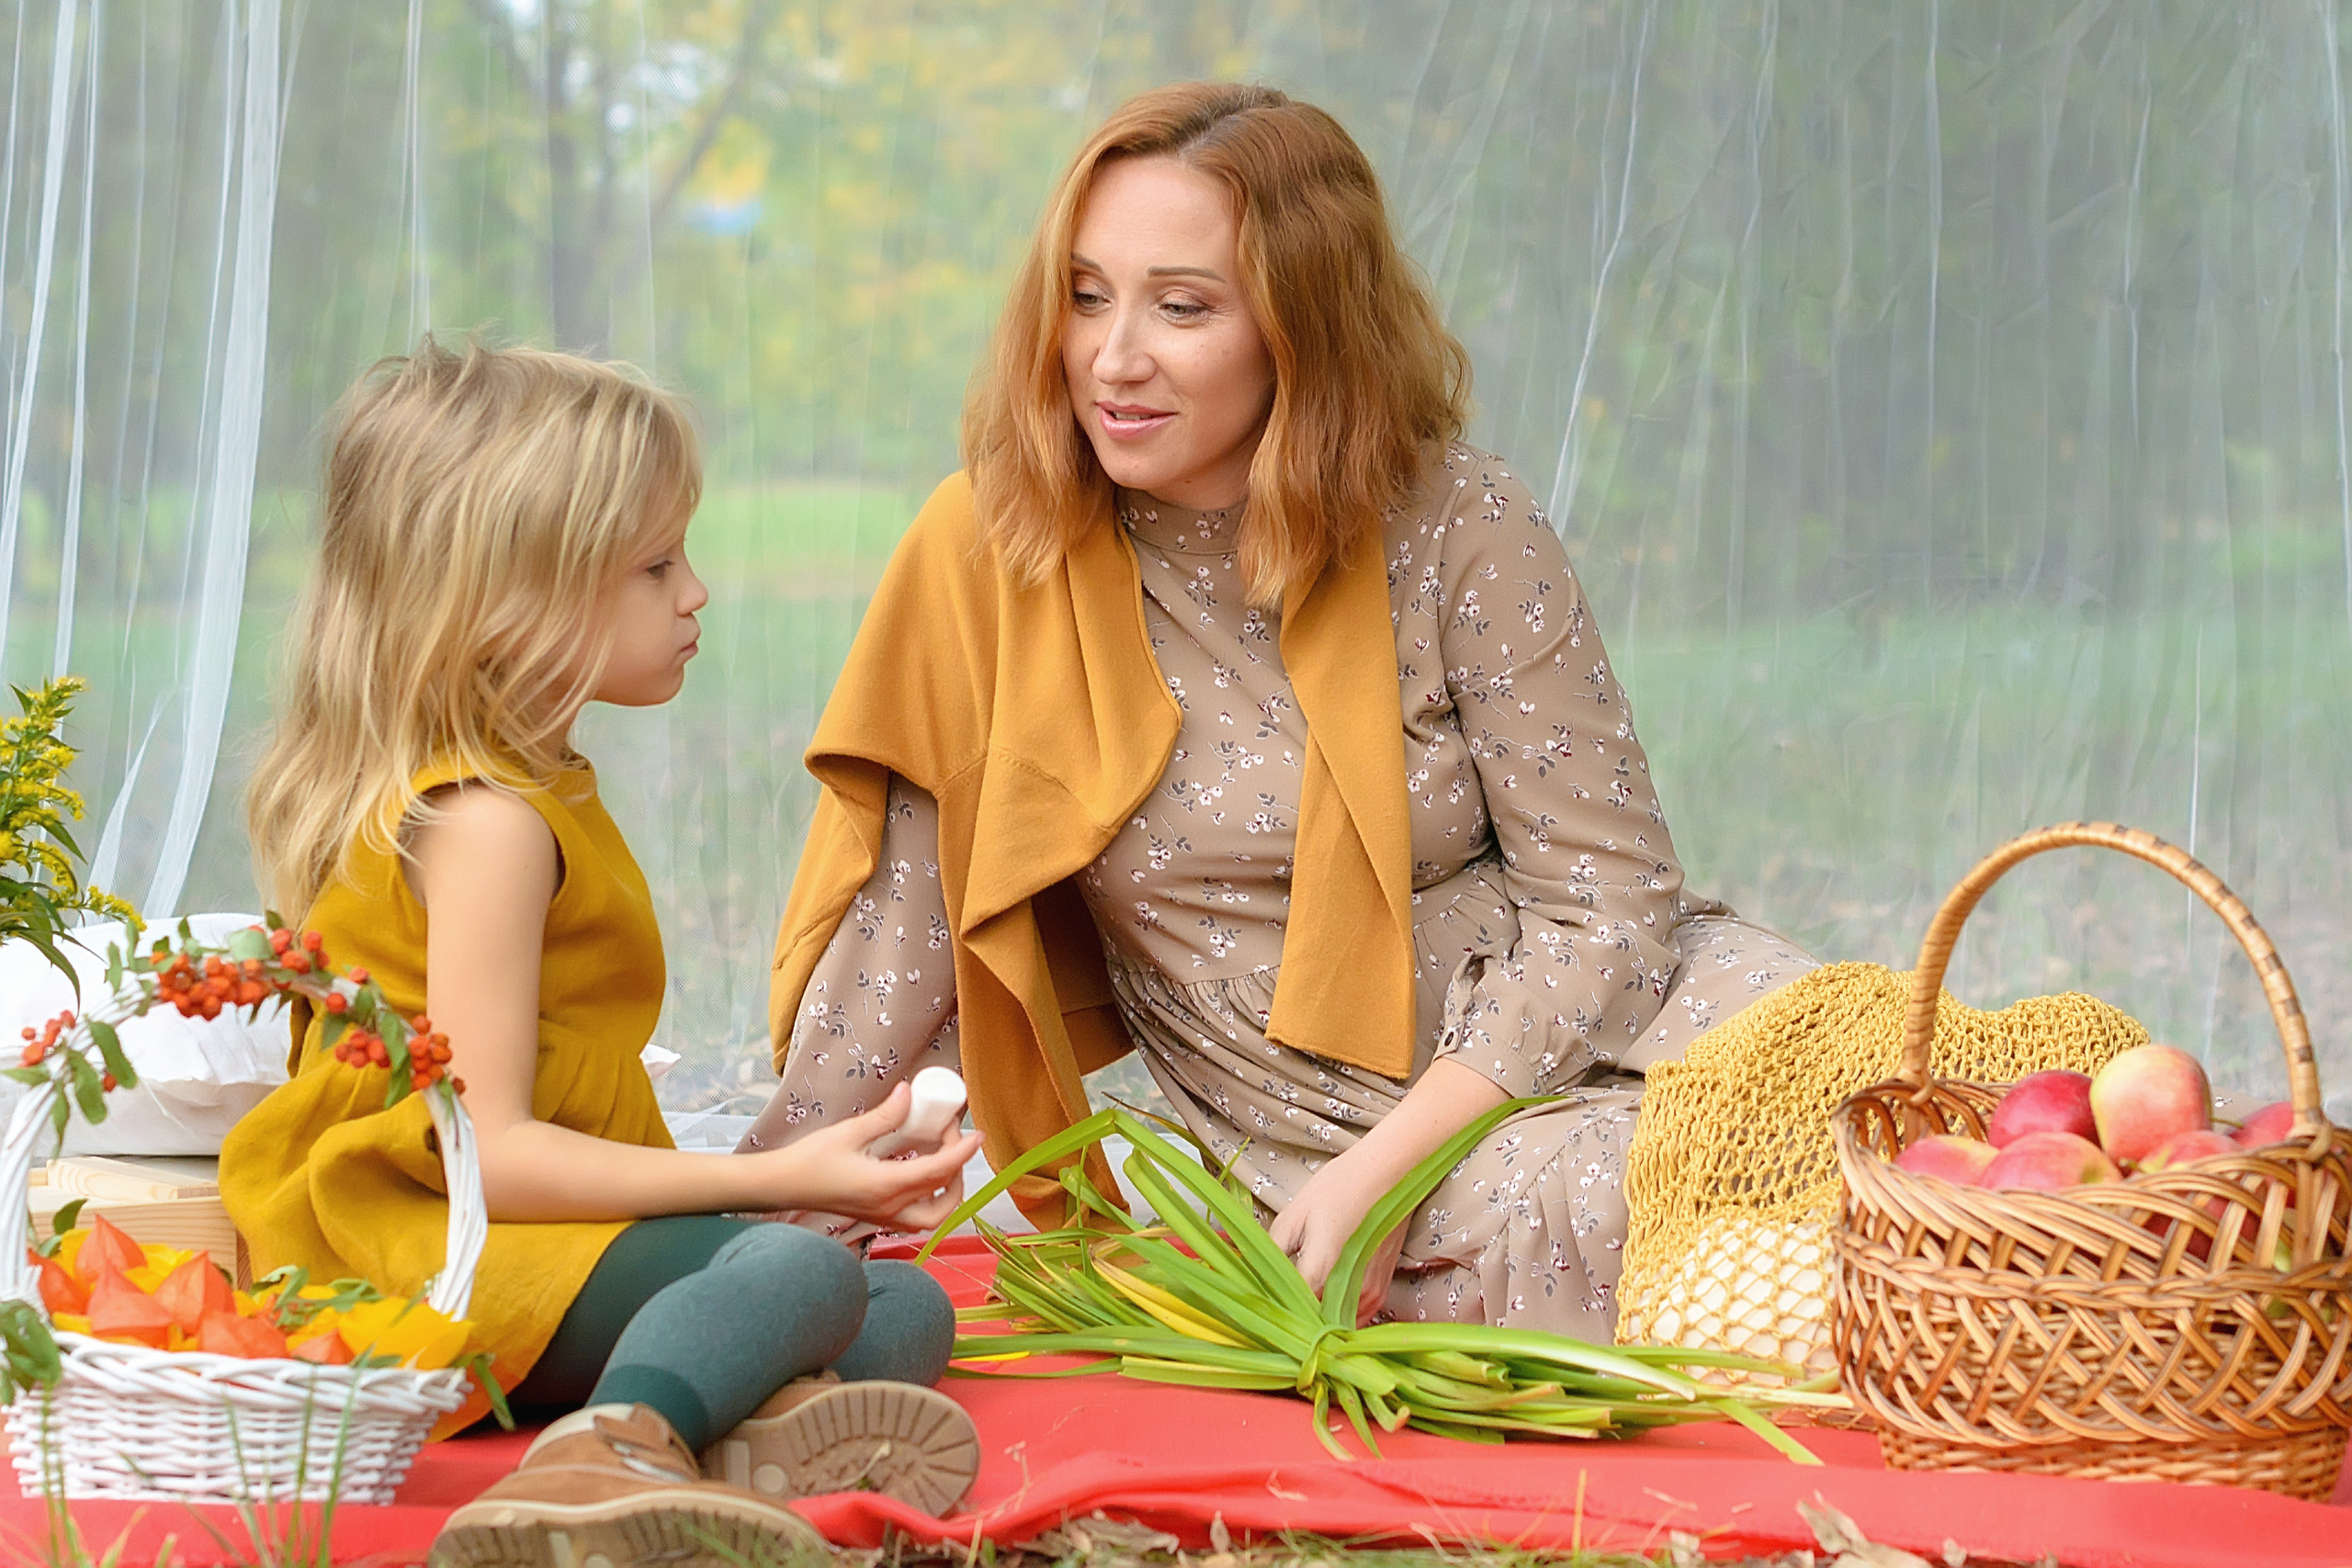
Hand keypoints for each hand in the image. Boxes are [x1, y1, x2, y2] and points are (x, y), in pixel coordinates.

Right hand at [754, 1081, 982, 1232]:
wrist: (782, 1186)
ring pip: (934, 1216)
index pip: (939, 1172)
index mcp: (886, 1186)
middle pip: (945, 1197)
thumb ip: (885, 1115)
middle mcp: (891, 1208)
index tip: (977, 1133)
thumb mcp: (849, 1132)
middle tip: (951, 1139)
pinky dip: (931, 1200)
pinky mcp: (877, 1218)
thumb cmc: (810, 1160)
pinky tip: (923, 1174)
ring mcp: (884, 1217)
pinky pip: (917, 1218)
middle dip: (958, 1169)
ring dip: (949, 1192)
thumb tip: (910, 1092)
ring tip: (945, 1160)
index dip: (963, 1152)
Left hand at [1268, 1149, 1403, 1325]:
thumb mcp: (1295, 1213)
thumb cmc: (1342, 1185)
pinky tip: (1324, 1296)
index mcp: (1322, 1267)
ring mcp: (1368, 1293)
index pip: (1290, 1309)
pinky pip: (1353, 1317)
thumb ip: (1272, 1250)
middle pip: (1311, 1321)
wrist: (1388, 1174)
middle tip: (1276, 1297)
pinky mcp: (1380, 1292)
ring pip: (1333, 1323)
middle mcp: (1349, 1288)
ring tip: (1299, 1297)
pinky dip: (1337, 1314)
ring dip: (1315, 1317)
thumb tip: (1251, 1270)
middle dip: (1292, 1313)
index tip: (1260, 1299)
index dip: (1273, 1306)